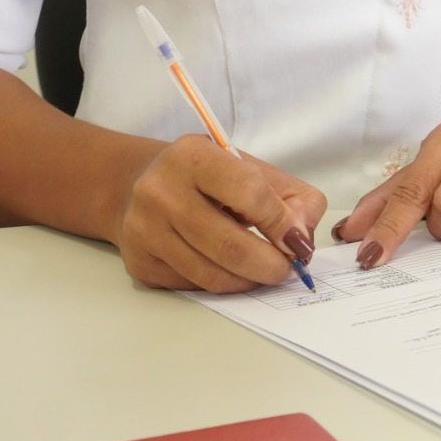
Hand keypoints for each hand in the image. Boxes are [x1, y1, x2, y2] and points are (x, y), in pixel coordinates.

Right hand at [111, 135, 326, 292]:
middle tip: (286, 269)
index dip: (281, 223)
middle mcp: (160, 190)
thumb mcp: (251, 169)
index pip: (249, 192)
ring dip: (248, 281)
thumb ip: (291, 197)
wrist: (144, 183)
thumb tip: (301, 239)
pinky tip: (228, 269)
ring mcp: (145, 229)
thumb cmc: (208, 177)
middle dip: (270, 265)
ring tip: (262, 272)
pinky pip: (192, 285)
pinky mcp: (140, 262)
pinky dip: (221, 284)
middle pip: (229, 245)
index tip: (297, 241)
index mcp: (193, 155)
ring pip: (211, 274)